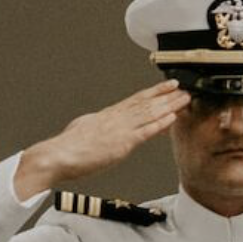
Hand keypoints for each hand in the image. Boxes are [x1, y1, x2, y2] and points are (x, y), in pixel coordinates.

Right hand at [14, 80, 190, 199]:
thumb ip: (96, 127)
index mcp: (107, 116)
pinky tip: (172, 118)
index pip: (135, 101)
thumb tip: (99, 126)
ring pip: (149, 113)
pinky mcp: (122, 143)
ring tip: (185, 99)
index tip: (166, 86)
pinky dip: (160, 124)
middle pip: (145, 103)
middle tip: (183, 89)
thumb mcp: (83, 130)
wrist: (58, 155)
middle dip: (166, 96)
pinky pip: (145, 132)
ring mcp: (120, 130)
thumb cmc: (66, 149)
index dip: (153, 92)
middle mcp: (116, 118)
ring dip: (169, 106)